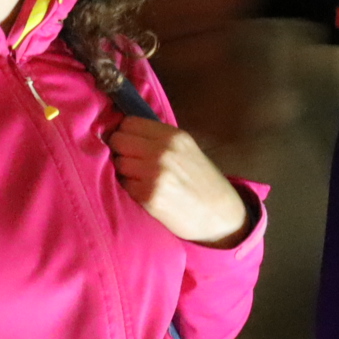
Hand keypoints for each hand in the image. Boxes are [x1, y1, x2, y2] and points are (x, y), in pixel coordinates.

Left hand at [107, 116, 249, 244]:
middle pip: (119, 140)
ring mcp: (154, 174)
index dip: (126, 133)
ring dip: (125, 170)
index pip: (129, 123)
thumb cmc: (202, 182)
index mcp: (173, 136)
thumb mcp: (187, 149)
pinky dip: (131, 188)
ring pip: (119, 163)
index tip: (131, 142)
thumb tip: (123, 132)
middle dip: (121, 150)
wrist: (220, 215)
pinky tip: (146, 192)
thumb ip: (159, 139)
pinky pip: (125, 184)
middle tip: (133, 161)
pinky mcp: (148, 196)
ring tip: (142, 178)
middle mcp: (163, 151)